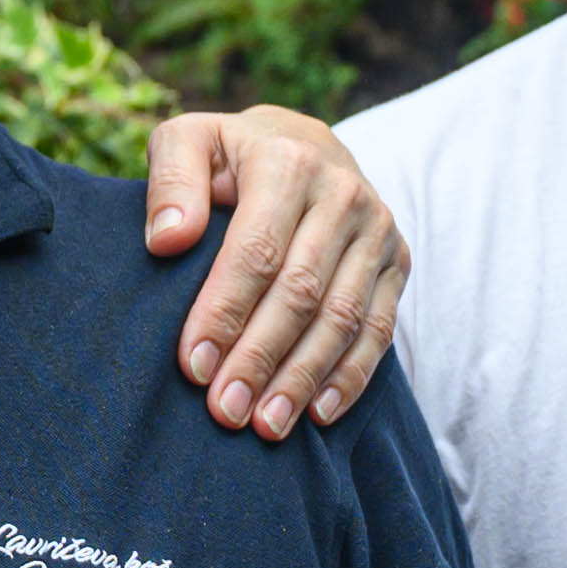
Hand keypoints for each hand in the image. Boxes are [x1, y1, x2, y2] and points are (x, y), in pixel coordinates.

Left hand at [142, 104, 406, 439]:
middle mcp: (343, 193)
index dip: (225, 313)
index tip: (193, 366)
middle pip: (302, 292)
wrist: (307, 145)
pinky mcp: (398, 263)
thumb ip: (170, 180)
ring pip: (343, 317)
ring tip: (266, 425)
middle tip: (225, 412)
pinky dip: (350, 377)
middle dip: (261, 357)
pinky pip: (380, 329)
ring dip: (303, 377)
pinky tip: (316, 415)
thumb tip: (168, 240)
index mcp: (288, 161)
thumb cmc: (231, 158)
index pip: (257, 251)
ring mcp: (378, 230)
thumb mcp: (189, 142)